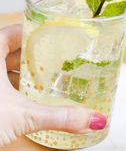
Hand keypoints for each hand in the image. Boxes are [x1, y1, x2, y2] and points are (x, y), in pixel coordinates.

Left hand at [0, 24, 105, 145]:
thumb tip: (92, 119)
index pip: (15, 32)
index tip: (53, 33)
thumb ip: (60, 117)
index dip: (35, 31)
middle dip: (35, 54)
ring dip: (24, 71)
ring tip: (46, 74)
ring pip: (6, 68)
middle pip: (13, 50)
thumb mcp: (23, 116)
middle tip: (56, 55)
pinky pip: (1, 84)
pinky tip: (28, 95)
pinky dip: (14, 86)